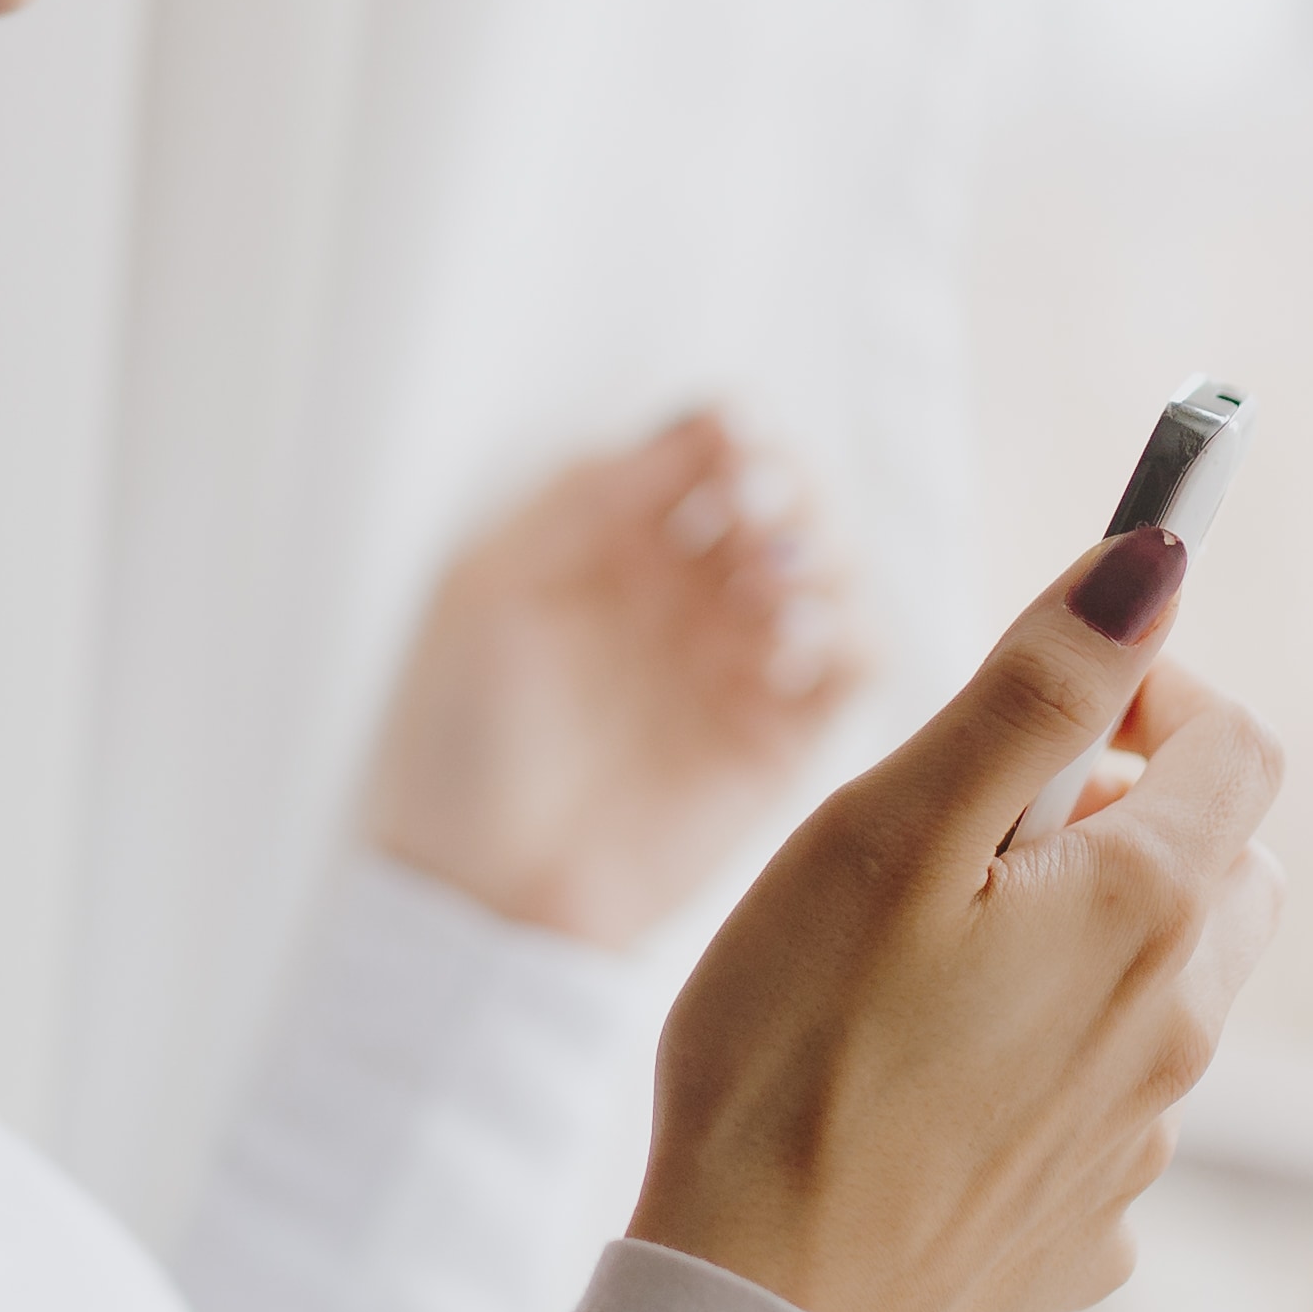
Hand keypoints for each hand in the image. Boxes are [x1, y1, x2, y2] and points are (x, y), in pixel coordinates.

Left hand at [363, 409, 869, 950]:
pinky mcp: (781, 735)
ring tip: (767, 582)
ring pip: (831, 567)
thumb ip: (588, 498)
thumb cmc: (459, 738)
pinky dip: (845, 631)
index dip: (735, 431)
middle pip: (783, 496)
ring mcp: (739, 661)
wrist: (480, 888)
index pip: (708, 451)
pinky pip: (853, 659)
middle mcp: (688, 593)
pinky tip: (790, 642)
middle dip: (788, 483)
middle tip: (756, 506)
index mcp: (616, 543)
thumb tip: (697, 424)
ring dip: (819, 553)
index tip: (732, 437)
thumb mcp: (493, 589)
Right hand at [626, 529, 1282, 1311]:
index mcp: (1152, 910)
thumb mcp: (897, 826)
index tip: (1047, 708)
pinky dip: (1044, 1067)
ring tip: (926, 964)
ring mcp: (1140, 1143)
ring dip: (1084, 941)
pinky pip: (1101, 1109)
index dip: (1153, 692)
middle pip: (1225, 865)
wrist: (758, 1308)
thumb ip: (1036, 688)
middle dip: (1131, 816)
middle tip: (983, 835)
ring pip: (1163, 988)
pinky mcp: (1083, 1229)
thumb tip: (1154, 559)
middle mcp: (1181, 1029)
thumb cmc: (795, 1047)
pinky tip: (926, 1087)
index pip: (1238, 742)